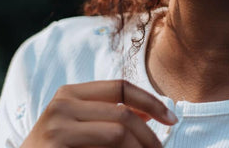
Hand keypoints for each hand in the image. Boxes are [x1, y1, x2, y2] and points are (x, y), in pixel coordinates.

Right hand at [20, 80, 176, 147]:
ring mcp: (57, 123)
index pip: (122, 87)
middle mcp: (63, 102)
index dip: (151, 101)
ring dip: (140, 147)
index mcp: (72, 92)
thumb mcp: (81, 126)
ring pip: (119, 131)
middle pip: (123, 113)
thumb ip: (110, 116)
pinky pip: (107, 147)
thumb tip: (153, 114)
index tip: (171, 118)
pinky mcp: (57, 143)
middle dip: (150, 134)